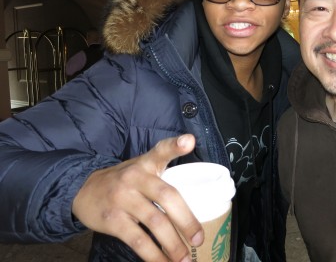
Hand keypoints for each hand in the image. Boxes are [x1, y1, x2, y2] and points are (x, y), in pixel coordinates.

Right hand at [72, 134, 202, 261]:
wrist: (81, 189)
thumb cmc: (123, 181)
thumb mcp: (141, 168)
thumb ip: (164, 176)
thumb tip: (198, 199)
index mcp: (146, 163)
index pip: (162, 150)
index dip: (176, 145)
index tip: (189, 141)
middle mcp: (135, 177)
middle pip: (167, 196)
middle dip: (186, 220)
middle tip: (198, 239)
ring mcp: (123, 198)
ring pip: (155, 222)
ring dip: (173, 244)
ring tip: (185, 259)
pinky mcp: (112, 219)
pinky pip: (138, 240)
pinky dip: (153, 255)